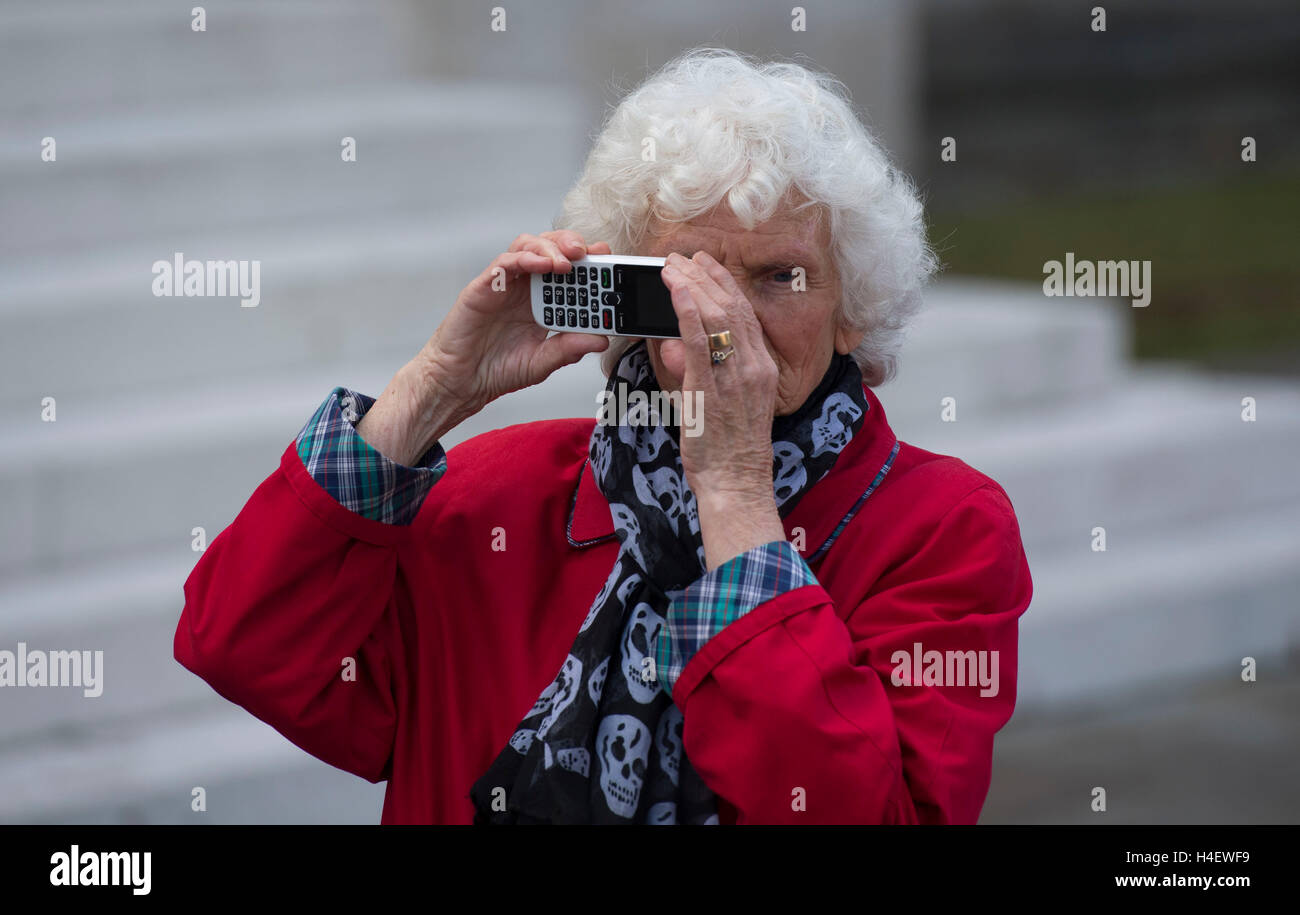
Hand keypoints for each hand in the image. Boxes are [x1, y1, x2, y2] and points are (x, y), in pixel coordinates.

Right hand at [415, 231, 611, 415]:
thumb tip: (601, 339)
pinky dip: (525, 258)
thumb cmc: (497, 369)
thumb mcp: (543, 362)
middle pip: (551, 248)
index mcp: (544, 301)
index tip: (608, 258)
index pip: (570, 270)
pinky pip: (504, 262)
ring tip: (567, 261)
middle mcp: (526, 286)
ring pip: (528, 245)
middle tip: (589, 252)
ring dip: (550, 247)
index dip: (590, 261)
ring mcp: (505, 283)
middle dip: (573, 244)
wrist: (461, 382)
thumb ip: (569, 349)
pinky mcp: (484, 285)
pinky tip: (541, 264)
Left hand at [658, 251, 785, 567]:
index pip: (745, 313)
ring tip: (671, 266)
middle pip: (732, 306)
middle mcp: (755, 367)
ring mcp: (735, 377)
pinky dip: (686, 310)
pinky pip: (699, 341)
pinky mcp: (711, 389)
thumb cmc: (728, 450)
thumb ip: (699, 371)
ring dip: (692, 285)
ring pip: (717, 316)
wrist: (736, 484)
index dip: (723, 283)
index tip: (705, 263)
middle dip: (704, 276)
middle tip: (680, 257)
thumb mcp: (720, 404)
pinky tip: (674, 289)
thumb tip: (675, 345)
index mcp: (763, 368)